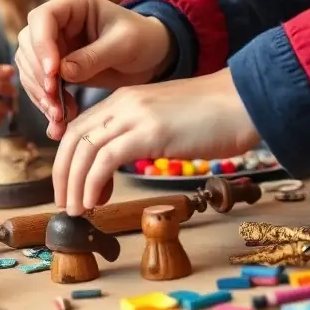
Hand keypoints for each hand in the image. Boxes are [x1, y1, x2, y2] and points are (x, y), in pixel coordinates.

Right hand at [15, 0, 174, 139]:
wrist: (151, 55)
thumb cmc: (142, 39)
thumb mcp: (124, 45)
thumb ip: (94, 56)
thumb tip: (62, 72)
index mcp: (73, 4)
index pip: (42, 19)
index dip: (42, 45)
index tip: (53, 73)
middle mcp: (57, 22)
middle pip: (29, 45)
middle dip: (39, 77)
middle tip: (55, 103)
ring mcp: (54, 45)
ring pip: (29, 68)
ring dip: (41, 94)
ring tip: (60, 116)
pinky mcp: (56, 67)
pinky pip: (40, 85)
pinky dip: (47, 104)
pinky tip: (60, 121)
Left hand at [51, 68, 259, 213]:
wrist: (246, 101)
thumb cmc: (215, 116)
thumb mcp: (166, 120)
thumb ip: (141, 133)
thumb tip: (124, 159)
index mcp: (125, 99)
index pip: (80, 127)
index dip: (68, 159)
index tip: (71, 187)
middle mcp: (124, 103)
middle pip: (74, 138)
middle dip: (63, 173)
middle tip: (65, 204)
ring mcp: (136, 116)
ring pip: (84, 149)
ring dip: (74, 184)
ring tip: (76, 210)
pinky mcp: (150, 132)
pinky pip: (106, 159)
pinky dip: (92, 183)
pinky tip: (93, 202)